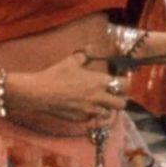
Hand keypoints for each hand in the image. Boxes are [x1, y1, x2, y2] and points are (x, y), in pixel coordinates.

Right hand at [11, 52, 126, 120]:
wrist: (40, 92)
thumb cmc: (57, 74)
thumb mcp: (72, 60)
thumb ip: (85, 55)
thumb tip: (91, 48)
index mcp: (99, 81)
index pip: (124, 85)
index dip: (125, 83)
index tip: (121, 81)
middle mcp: (98, 97)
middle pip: (121, 104)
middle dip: (120, 99)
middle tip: (113, 94)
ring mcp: (90, 110)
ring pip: (108, 114)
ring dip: (106, 108)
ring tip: (99, 102)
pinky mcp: (80, 118)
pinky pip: (92, 118)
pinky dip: (91, 113)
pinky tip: (85, 107)